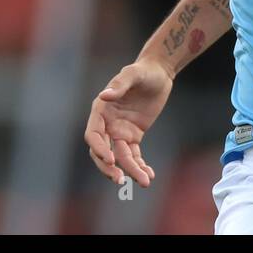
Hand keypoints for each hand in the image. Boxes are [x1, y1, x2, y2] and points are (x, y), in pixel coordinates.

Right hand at [84, 59, 173, 187]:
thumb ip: (120, 84)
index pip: (94, 134)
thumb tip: (104, 96)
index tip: (110, 159)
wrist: (158, 73)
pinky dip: (140, 166)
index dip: (99, 148)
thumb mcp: (133, 73)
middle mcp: (107, 124)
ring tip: (145, 181)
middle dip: (109, 167)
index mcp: (101, 110)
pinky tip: (149, 174)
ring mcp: (120, 132)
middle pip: (102, 151)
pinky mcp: (133, 136)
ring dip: (130, 171)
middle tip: (120, 180)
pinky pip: (134, 156)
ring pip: (121, 157)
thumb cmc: (143, 71)